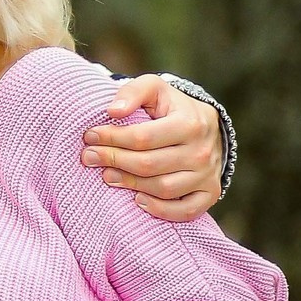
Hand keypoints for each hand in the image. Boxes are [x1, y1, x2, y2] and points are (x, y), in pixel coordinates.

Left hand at [83, 76, 224, 223]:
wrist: (205, 126)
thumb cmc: (172, 108)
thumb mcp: (154, 89)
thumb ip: (132, 92)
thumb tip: (112, 111)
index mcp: (190, 123)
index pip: (143, 137)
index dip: (112, 138)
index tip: (90, 137)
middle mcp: (202, 151)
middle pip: (149, 164)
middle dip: (114, 161)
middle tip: (89, 158)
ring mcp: (207, 174)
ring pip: (163, 188)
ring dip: (130, 184)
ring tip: (107, 175)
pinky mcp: (210, 192)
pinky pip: (186, 210)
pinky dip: (161, 210)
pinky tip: (138, 200)